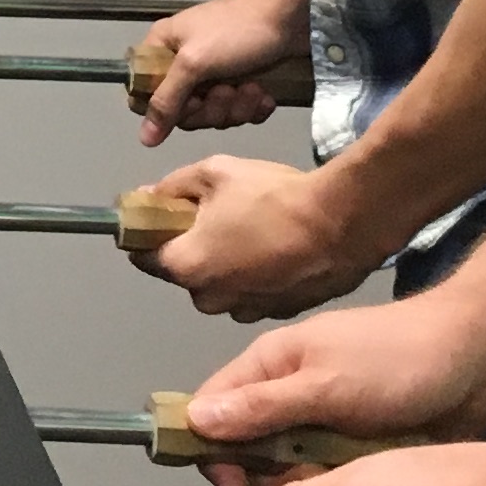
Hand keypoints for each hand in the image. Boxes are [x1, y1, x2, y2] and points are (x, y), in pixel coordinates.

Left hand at [133, 155, 382, 320]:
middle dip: (193, 246)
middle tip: (218, 215)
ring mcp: (245, 311)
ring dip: (226, 264)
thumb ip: (172, 186)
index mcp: (185, 267)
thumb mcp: (214, 173)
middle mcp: (209, 299)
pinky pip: (252, 293)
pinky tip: (276, 249)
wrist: (342, 223)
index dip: (147, 232)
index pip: (143, 256)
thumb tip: (149, 196)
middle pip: (185, 271)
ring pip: (220, 285)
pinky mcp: (277, 313)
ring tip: (253, 231)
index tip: (162, 214)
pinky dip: (255, 275)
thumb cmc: (272, 196)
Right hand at [136, 0, 304, 145]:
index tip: (190, 103)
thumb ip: (166, 101)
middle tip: (227, 90)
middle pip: (183, 112)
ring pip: (213, 114)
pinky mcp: (240, 82)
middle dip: (211, 108)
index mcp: (163, 48)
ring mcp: (213, 74)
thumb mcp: (194, 63)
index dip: (166, 109)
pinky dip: (252, 107)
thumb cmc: (238, 32)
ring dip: (235, 106)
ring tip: (251, 87)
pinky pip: (237, 111)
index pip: (145, 95)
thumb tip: (145, 138)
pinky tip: (262, 93)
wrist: (292, 15)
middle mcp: (184, 63)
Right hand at [185, 294, 485, 485]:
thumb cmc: (395, 362)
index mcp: (270, 366)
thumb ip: (262, 407)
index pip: (212, 410)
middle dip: (262, 476)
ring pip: (288, 469)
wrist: (479, 359)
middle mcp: (288, 394)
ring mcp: (323, 421)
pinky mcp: (354, 446)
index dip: (212, 451)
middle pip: (247, 447)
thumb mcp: (324, 384)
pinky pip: (325, 477)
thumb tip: (193, 422)